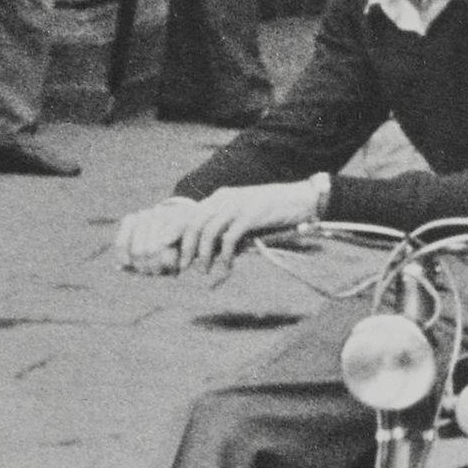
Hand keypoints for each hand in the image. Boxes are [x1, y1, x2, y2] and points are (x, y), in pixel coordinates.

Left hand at [118, 180, 316, 275]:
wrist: (302, 198)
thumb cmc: (273, 210)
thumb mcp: (244, 214)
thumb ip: (227, 226)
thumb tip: (212, 250)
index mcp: (219, 197)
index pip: (190, 214)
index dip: (175, 231)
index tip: (165, 248)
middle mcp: (224, 198)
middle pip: (194, 223)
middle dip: (185, 247)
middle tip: (182, 267)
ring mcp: (237, 206)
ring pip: (209, 232)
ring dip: (203, 254)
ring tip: (203, 271)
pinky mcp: (251, 215)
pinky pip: (230, 238)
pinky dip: (225, 256)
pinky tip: (226, 268)